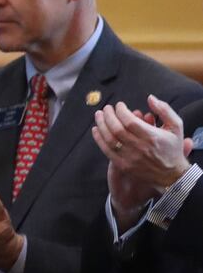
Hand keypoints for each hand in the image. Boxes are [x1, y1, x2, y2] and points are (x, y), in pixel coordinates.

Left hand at [92, 96, 193, 220]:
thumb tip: (150, 98)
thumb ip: (164, 110)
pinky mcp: (123, 165)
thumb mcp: (176, 126)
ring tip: (99, 115)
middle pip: (117, 129)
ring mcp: (129, 158)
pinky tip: (96, 129)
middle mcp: (139, 148)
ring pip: (109, 139)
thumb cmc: (172, 147)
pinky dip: (99, 139)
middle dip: (108, 115)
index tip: (119, 105)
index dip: (121, 111)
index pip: (129, 121)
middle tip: (106, 108)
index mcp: (152, 137)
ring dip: (101, 125)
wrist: (171, 174)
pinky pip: (106, 150)